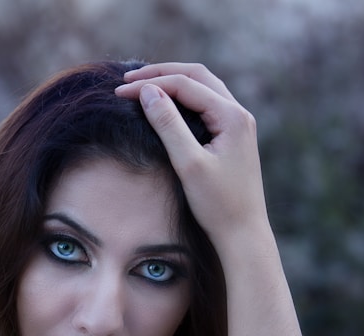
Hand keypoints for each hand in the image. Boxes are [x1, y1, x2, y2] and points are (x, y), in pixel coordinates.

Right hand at [115, 63, 269, 250]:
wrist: (243, 234)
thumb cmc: (217, 204)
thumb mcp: (188, 163)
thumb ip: (168, 124)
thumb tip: (147, 91)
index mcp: (232, 116)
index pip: (185, 84)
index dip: (150, 84)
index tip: (119, 91)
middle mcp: (239, 114)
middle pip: (197, 76)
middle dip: (162, 73)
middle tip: (128, 79)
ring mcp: (238, 124)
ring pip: (204, 87)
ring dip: (174, 82)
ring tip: (143, 85)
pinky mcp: (233, 136)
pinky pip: (207, 103)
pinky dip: (184, 97)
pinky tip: (166, 104)